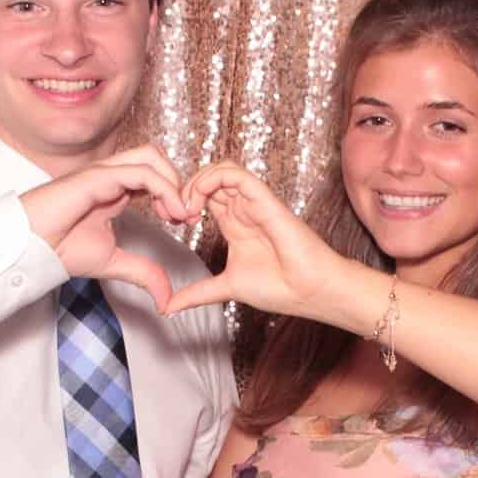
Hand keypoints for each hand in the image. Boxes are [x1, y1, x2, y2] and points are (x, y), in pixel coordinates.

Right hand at [20, 145, 192, 312]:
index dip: (175, 192)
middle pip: (154, 156)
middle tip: (186, 214)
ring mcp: (102, 173)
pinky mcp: (96, 177)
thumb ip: (143, 273)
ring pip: (150, 156)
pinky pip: (139, 172)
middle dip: (178, 180)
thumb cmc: (60, 250)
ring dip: (173, 181)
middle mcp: (110, 176)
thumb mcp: (113, 263)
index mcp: (113, 190)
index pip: (153, 175)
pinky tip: (170, 212)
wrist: (30, 250)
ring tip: (180, 212)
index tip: (186, 220)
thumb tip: (167, 300)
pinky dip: (163, 188)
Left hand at [164, 161, 353, 318]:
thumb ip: (197, 293)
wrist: (309, 291)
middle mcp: (243, 209)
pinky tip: (198, 201)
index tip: (170, 222)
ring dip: (195, 182)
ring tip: (185, 207)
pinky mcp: (263, 199)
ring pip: (220, 169)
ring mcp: (253, 202)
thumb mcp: (225, 288)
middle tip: (172, 213)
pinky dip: (211, 178)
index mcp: (234, 224)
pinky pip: (234, 174)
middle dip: (182, 189)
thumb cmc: (280, 288)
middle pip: (208, 178)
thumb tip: (168, 308)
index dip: (181, 200)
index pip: (203, 196)